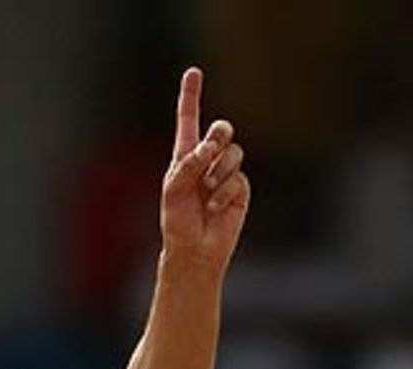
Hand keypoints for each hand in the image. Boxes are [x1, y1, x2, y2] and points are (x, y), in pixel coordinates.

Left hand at [160, 66, 248, 272]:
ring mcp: (225, 174)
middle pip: (221, 129)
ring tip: (207, 192)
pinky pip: (238, 178)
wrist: (194, 251)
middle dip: (217, 136)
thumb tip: (208, 148)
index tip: (193, 72)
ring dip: (219, 172)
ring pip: (233, 152)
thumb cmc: (178, 222)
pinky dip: (225, 192)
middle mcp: (207, 161)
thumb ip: (187, 165)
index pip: (189, 120)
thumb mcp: (173, 191)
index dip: (191, 96)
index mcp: (185, 157)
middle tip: (208, 152)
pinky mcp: (239, 189)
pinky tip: (215, 208)